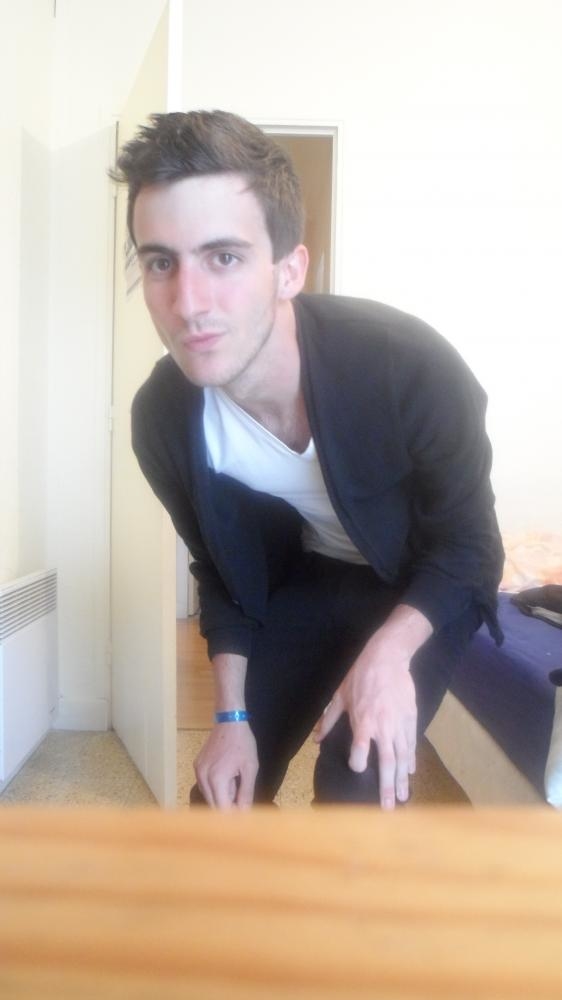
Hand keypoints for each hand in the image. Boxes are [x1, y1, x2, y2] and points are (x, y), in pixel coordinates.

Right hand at [194, 722, 257, 809]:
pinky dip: (216, 788)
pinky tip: (227, 777)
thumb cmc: (243, 743)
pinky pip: (205, 786)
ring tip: (235, 783)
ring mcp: (198, 772)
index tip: (244, 815)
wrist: (230, 721)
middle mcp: (203, 778)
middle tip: (242, 799)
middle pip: (213, 805)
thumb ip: (246, 793)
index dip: (233, 815)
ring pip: (208, 796)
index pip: (222, 809)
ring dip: (222, 797)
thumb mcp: (249, 768)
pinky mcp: (197, 766)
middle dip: (228, 807)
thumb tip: (244, 814)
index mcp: (216, 779)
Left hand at [315, 627, 419, 809]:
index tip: (357, 770)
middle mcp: (382, 727)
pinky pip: (411, 743)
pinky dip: (411, 759)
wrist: (387, 657)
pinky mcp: (410, 717)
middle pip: (386, 763)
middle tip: (388, 808)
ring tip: (403, 798)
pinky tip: (410, 773)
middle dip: (387, 787)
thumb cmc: (360, 675)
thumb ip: (329, 720)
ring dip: (402, 779)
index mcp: (363, 722)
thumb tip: (316, 738)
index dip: (358, 764)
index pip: (361, 751)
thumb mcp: (339, 696)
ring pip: (402, 757)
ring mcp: (399, 723)